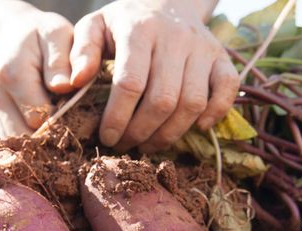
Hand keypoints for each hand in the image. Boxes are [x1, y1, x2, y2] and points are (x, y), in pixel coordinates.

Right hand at [0, 9, 74, 136]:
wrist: (13, 37)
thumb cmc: (42, 35)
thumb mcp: (56, 34)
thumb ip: (60, 60)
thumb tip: (65, 87)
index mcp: (13, 75)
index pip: (39, 116)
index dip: (64, 120)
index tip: (82, 113)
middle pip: (27, 137)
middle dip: (53, 138)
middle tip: (77, 129)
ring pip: (18, 146)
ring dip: (42, 146)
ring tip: (64, 135)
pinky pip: (14, 144)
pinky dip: (33, 145)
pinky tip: (51, 135)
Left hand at [69, 0, 239, 151]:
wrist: (165, 1)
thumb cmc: (121, 24)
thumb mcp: (92, 28)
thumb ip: (80, 53)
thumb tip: (73, 82)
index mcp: (139, 30)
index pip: (130, 83)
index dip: (117, 117)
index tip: (106, 137)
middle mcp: (176, 38)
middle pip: (162, 99)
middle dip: (141, 131)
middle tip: (124, 145)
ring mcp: (203, 47)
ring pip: (193, 102)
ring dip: (170, 133)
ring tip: (148, 144)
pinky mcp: (222, 56)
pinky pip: (228, 89)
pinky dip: (215, 113)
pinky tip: (195, 128)